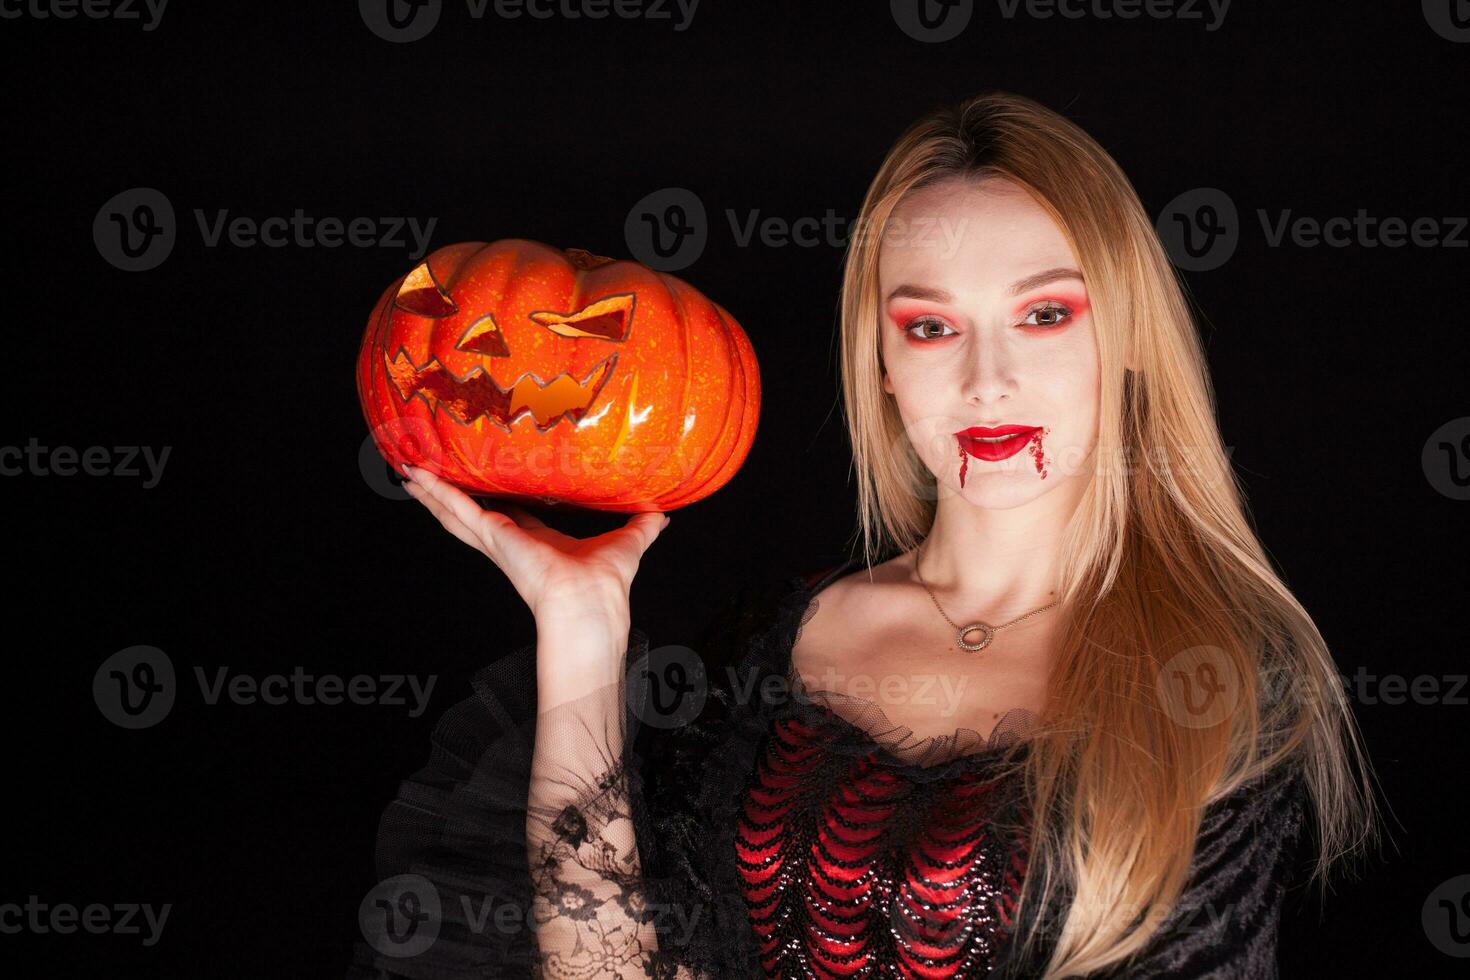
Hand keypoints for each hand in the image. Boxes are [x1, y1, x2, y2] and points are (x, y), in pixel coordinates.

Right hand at [399, 464, 668, 628]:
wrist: (591, 603)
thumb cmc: (607, 583)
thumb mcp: (627, 541)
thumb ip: (642, 526)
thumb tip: (662, 514)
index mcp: (537, 543)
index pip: (510, 517)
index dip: (497, 501)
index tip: (485, 483)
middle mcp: (511, 542)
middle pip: (471, 513)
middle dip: (449, 496)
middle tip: (426, 476)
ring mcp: (497, 540)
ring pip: (455, 511)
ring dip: (431, 492)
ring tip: (407, 472)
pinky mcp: (492, 535)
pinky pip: (457, 509)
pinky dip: (435, 492)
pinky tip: (414, 476)